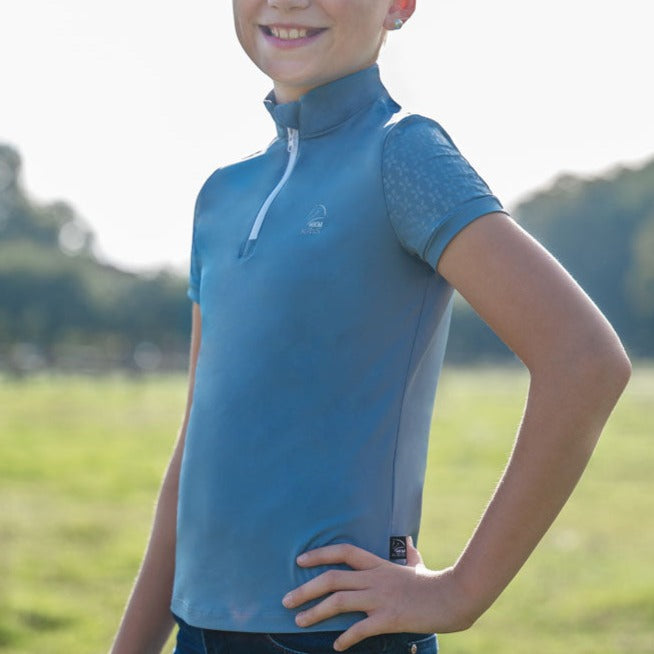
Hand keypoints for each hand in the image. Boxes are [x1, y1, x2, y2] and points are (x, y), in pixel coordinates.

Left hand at [281, 538, 474, 650]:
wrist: (453, 596)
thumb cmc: (434, 582)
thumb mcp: (418, 564)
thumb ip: (408, 554)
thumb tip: (409, 543)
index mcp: (378, 564)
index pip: (343, 552)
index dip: (319, 554)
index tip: (299, 561)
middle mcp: (374, 578)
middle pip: (332, 579)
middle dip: (305, 589)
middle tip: (285, 599)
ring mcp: (380, 598)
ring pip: (339, 601)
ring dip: (315, 612)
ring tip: (298, 620)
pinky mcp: (389, 618)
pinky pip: (360, 628)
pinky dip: (345, 638)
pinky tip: (337, 646)